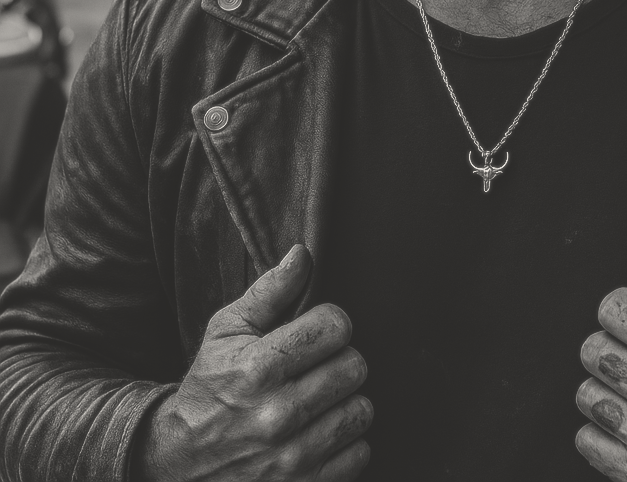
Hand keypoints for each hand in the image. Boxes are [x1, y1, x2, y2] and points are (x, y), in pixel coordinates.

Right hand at [131, 245, 371, 480]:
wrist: (177, 465)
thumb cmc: (209, 389)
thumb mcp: (226, 332)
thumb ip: (269, 291)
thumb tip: (303, 254)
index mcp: (258, 369)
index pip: (336, 327)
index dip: (331, 323)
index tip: (318, 331)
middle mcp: (276, 416)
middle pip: (354, 367)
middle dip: (341, 360)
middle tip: (320, 367)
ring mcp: (291, 459)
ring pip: (361, 411)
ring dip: (345, 402)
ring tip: (320, 400)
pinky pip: (359, 454)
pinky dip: (346, 444)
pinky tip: (320, 433)